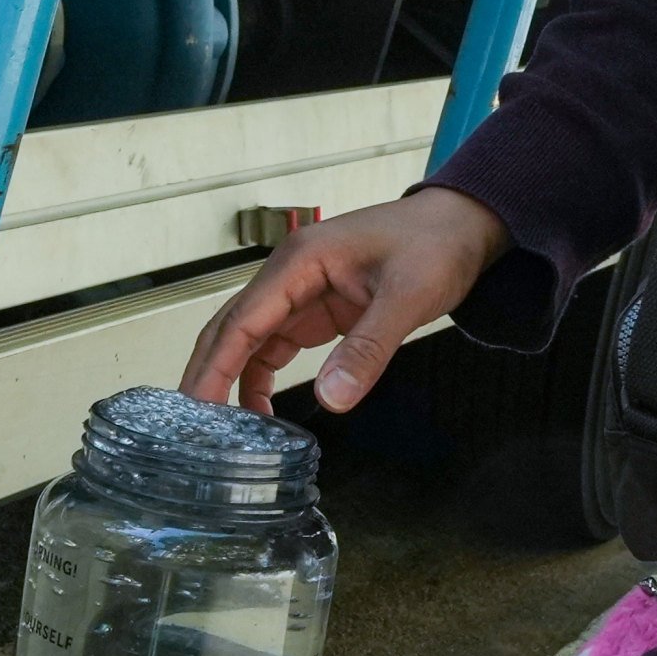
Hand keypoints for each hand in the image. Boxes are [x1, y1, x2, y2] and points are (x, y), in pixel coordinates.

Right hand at [184, 191, 509, 412]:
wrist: (462, 224)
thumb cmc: (435, 244)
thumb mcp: (408, 297)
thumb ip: (368, 349)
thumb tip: (331, 399)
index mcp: (299, 261)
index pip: (240, 321)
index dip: (214, 367)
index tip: (195, 409)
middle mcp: (290, 274)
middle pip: (231, 329)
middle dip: (209, 376)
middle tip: (194, 431)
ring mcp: (300, 290)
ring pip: (248, 340)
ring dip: (233, 380)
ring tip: (227, 431)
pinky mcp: (316, 308)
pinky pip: (276, 345)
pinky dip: (262, 376)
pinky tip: (262, 409)